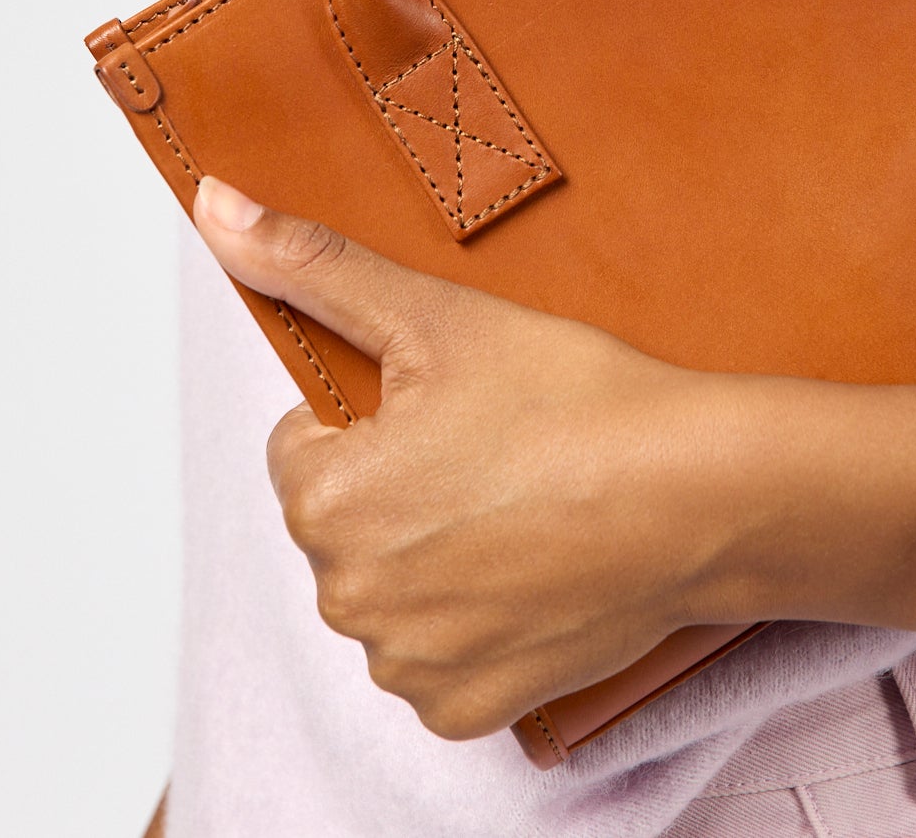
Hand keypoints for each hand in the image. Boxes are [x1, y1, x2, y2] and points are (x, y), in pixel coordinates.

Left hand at [192, 176, 915, 739]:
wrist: (698, 490)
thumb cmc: (577, 401)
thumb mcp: (436, 313)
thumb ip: (316, 265)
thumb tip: (217, 208)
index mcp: (325, 498)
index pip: (306, 444)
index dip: (381, 414)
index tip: (455, 405)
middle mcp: (348, 597)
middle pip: (347, 521)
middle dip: (403, 486)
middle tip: (497, 449)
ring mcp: (410, 662)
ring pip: (393, 589)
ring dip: (436, 557)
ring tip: (523, 505)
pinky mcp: (469, 707)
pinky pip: (441, 660)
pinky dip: (477, 624)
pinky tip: (534, 570)